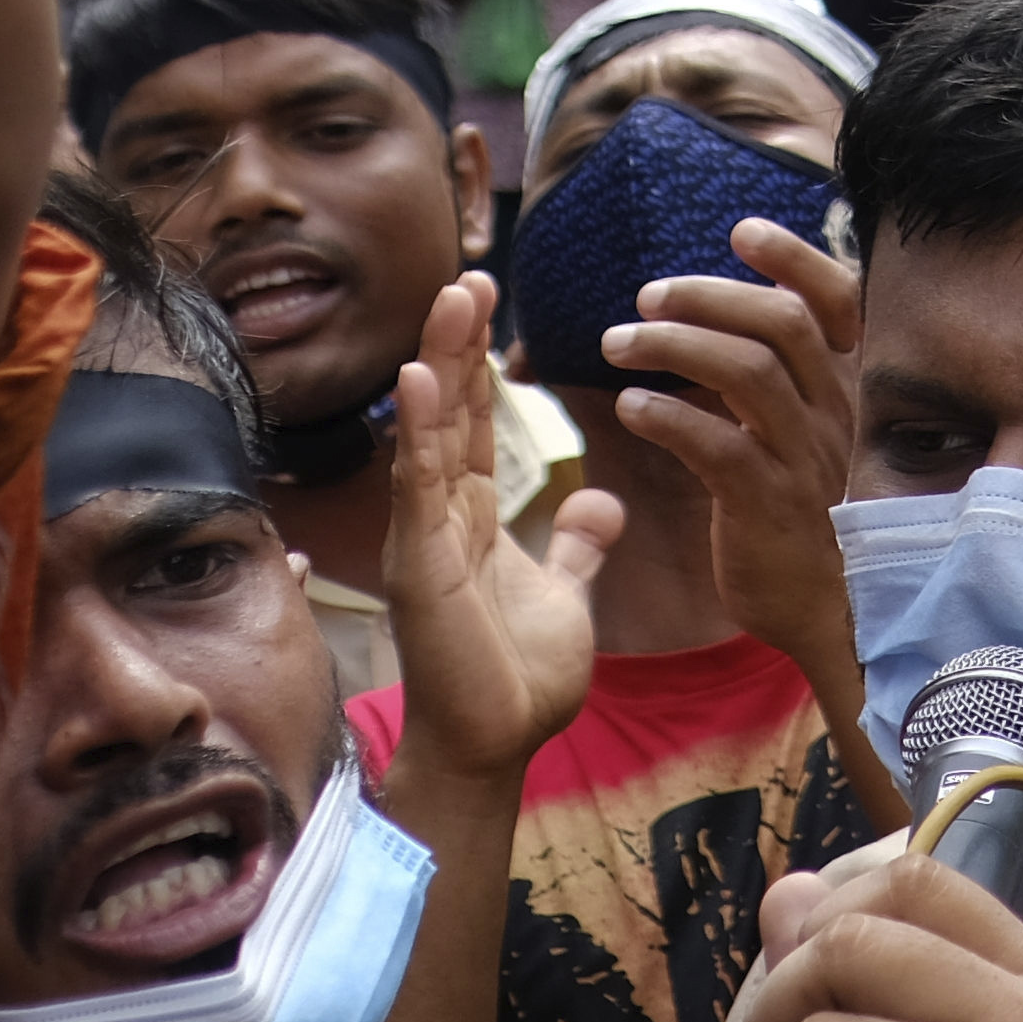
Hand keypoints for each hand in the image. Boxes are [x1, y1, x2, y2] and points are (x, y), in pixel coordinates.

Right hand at [381, 277, 614, 785]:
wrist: (496, 745)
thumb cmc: (516, 678)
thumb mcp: (564, 594)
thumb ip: (576, 547)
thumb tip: (603, 502)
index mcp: (472, 517)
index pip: (477, 422)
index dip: (482, 361)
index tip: (489, 299)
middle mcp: (441, 517)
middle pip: (450, 413)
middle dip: (458, 344)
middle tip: (471, 276)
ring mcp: (425, 539)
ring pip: (430, 435)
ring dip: (440, 366)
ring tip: (449, 302)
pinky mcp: (421, 568)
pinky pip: (419, 489)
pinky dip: (419, 434)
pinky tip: (419, 382)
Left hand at [604, 218, 877, 726]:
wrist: (835, 615)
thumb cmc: (809, 521)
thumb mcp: (806, 440)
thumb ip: (777, 383)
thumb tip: (717, 326)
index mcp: (847, 390)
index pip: (838, 301)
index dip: (793, 258)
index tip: (741, 230)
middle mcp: (835, 414)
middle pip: (782, 323)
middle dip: (708, 295)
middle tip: (645, 295)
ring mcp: (806, 458)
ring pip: (748, 371)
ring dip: (674, 345)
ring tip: (617, 344)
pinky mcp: (769, 505)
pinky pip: (718, 445)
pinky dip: (668, 416)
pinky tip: (630, 409)